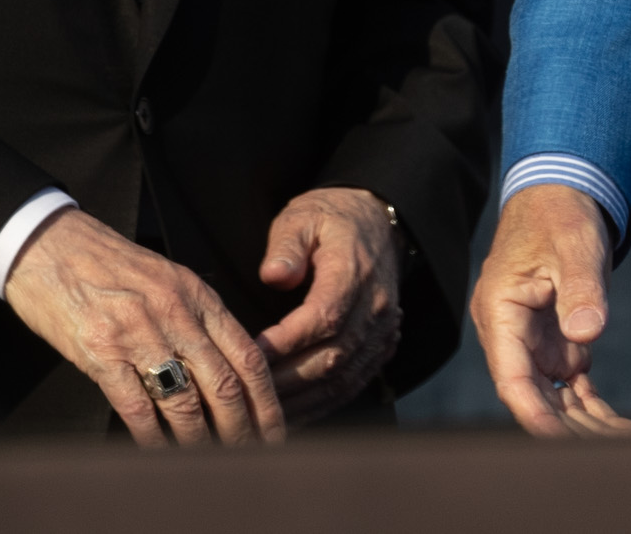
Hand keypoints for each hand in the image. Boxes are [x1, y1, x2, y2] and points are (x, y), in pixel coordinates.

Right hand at [4, 207, 285, 444]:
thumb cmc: (109, 264)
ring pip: (185, 402)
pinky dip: (152, 438)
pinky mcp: (100, 351)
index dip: (266, 402)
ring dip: (200, 442)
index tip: (275, 431)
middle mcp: (174, 313)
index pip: (247, 356)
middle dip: (241, 431)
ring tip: (208, 465)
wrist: (49, 245)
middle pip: (224, 384)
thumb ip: (199, 318)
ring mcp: (137, 332)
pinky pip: (136, 406)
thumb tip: (230, 366)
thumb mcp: (167, 278)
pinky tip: (160, 454)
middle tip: (248, 457)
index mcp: (196, 294)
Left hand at [256, 187, 403, 423]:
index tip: (252, 354)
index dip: (287, 343)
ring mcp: (381, 330)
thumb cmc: (331, 219)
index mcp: (353, 273)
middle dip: (288, 381)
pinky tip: (296, 413)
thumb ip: (286, 245)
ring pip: (344, 378)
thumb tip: (272, 275)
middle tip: (248, 392)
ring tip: (266, 413)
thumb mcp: (303, 217)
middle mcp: (374, 307)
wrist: (376, 222)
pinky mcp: (381, 345)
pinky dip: (324, 404)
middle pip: (333, 357)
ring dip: (304, 401)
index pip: (323, 318)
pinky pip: (354, 383)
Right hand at [469, 184, 630, 438]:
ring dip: (582, 423)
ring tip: (623, 441)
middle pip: (533, 396)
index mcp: (500, 310)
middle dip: (566, 428)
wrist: (560, 197)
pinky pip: (568, 386)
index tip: (558, 440)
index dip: (532, 412)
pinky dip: (590, 406)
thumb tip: (588, 332)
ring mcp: (533, 343)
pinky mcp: (554, 344)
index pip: (510, 375)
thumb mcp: (574, 244)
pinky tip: (617, 427)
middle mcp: (511, 335)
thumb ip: (581, 287)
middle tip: (609, 448)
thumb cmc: (559, 215)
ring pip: (552, 397)